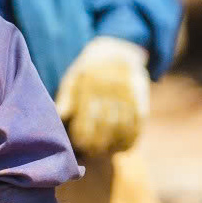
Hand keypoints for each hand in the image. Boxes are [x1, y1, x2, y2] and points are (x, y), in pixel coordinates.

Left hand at [54, 36, 149, 154]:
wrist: (118, 49)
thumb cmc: (89, 69)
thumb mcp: (73, 77)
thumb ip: (66, 96)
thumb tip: (58, 115)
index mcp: (91, 81)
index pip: (88, 115)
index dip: (83, 134)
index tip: (79, 146)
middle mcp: (111, 85)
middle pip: (106, 122)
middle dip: (98, 142)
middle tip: (91, 153)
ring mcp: (129, 90)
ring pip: (124, 125)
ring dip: (115, 143)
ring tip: (106, 153)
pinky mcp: (143, 96)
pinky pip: (139, 122)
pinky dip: (133, 138)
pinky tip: (124, 149)